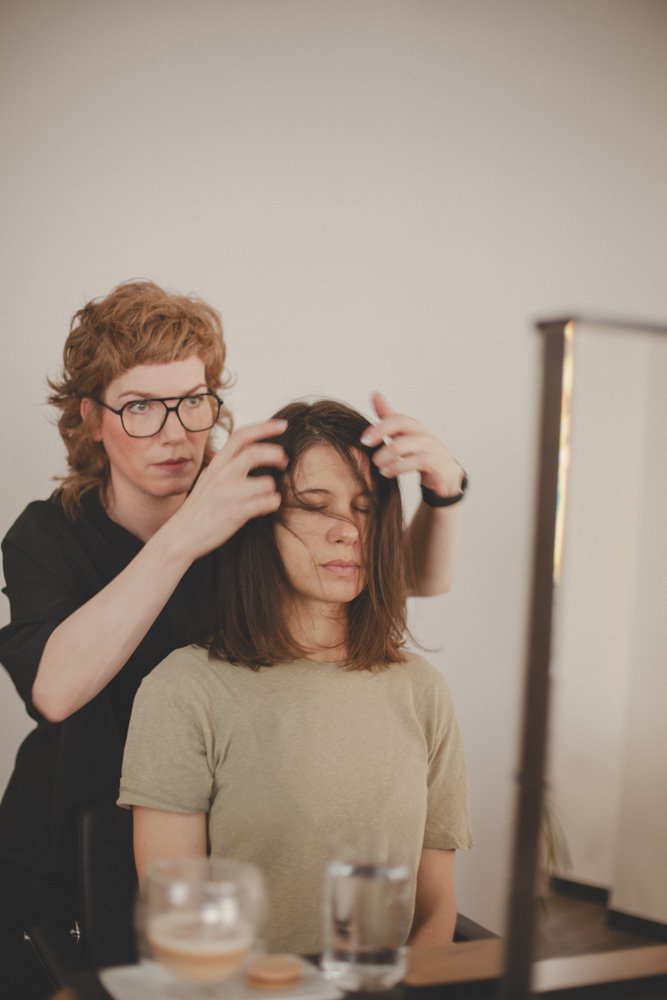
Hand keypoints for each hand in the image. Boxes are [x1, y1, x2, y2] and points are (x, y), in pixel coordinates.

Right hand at [174, 418, 287, 558]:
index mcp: (217, 463)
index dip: (265, 427)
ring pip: (267, 483)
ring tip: (268, 495)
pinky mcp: (236, 513)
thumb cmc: (199, 508)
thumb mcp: (209, 478)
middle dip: (276, 454)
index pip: (242, 436)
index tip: (283, 425)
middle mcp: (222, 475)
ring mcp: (228, 494)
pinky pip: (267, 503)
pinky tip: (267, 506)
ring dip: (274, 488)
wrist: (181, 536)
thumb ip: (226, 465)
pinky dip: (273, 503)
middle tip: (284, 461)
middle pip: (255, 452)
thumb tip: (247, 452)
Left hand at [360, 392, 463, 498]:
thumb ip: (388, 417)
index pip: (398, 421)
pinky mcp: (444, 472)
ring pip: (419, 458)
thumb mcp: (403, 433)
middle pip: (406, 440)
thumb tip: (374, 393)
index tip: (364, 440)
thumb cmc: (418, 450)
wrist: (445, 471)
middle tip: (374, 461)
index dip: (380, 429)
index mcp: (415, 428)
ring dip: (398, 466)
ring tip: (384, 472)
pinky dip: (433, 481)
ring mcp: (437, 456)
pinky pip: (436, 475)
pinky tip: (409, 481)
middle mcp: (427, 439)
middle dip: (387, 451)